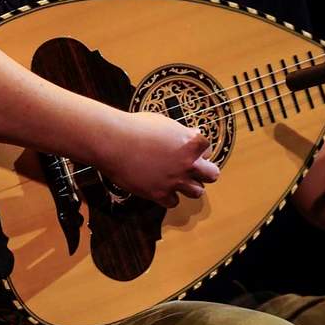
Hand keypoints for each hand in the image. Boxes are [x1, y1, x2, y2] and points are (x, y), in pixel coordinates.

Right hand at [93, 109, 220, 208]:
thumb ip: (181, 132)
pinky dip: (167, 197)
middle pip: (212, 175)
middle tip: (191, 170)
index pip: (207, 150)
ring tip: (176, 181)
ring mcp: (175, 180)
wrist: (112, 141)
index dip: (197, 151)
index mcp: (191, 142)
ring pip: (197, 192)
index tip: (186, 151)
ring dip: (188, 187)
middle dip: (204, 173)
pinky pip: (173, 202)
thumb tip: (192, 135)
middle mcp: (188, 163)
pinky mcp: (159, 194)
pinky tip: (158, 187)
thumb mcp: (163, 123)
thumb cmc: (135, 127)